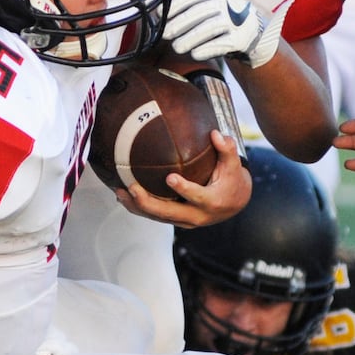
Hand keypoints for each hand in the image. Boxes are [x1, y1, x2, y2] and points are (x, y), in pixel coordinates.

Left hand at [112, 130, 250, 225]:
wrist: (233, 204)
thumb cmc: (232, 180)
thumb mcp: (234, 165)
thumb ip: (227, 149)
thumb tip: (215, 133)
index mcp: (211, 202)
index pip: (196, 196)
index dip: (183, 189)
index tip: (170, 178)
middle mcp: (197, 216)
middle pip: (169, 213)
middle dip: (149, 203)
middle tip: (132, 188)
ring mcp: (185, 221)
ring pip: (158, 218)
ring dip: (137, 207)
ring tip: (119, 193)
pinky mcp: (176, 221)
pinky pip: (155, 217)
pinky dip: (139, 209)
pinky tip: (123, 197)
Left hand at [162, 0, 285, 68]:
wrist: (254, 31)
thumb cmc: (221, 16)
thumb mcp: (207, 3)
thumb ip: (183, 3)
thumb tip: (153, 6)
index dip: (174, 5)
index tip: (160, 15)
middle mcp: (227, 1)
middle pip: (200, 11)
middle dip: (180, 23)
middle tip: (165, 35)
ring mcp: (236, 19)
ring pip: (211, 27)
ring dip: (191, 38)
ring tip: (177, 47)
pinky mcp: (242, 37)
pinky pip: (223, 43)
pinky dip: (207, 49)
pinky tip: (195, 54)